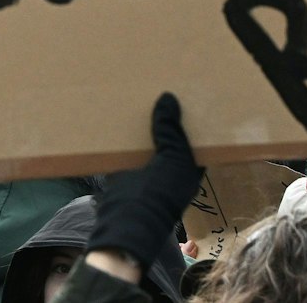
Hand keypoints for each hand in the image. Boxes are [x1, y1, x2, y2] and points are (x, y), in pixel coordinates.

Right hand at [86, 93, 201, 274]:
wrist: (128, 219)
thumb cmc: (161, 190)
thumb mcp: (174, 157)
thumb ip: (171, 129)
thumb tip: (169, 97)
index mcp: (188, 167)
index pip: (191, 138)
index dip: (188, 118)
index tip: (182, 94)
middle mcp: (169, 167)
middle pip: (167, 136)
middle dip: (162, 117)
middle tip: (156, 87)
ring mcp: (146, 169)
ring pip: (145, 140)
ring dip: (140, 124)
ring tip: (135, 95)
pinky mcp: (123, 170)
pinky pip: (125, 148)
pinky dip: (121, 135)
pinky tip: (116, 114)